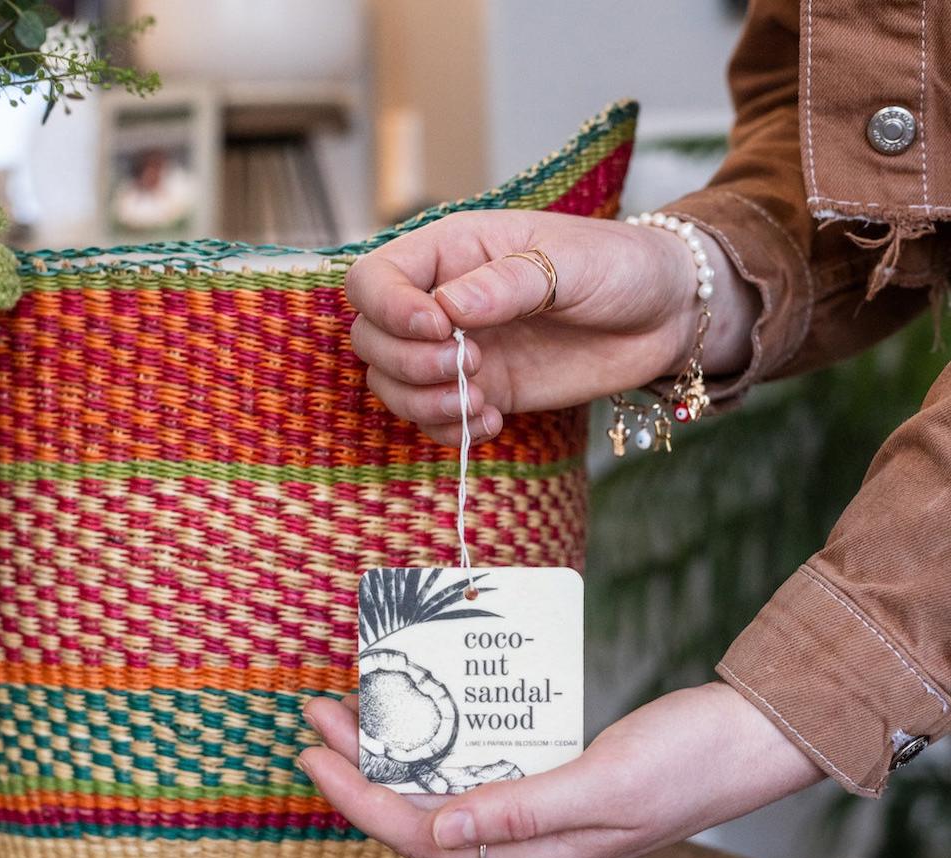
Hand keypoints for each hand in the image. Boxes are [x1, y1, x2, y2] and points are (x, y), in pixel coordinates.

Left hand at [298, 681, 822, 857]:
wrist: (749, 738)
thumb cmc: (690, 762)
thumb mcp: (606, 784)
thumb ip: (522, 811)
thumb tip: (441, 831)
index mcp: (537, 851)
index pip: (423, 834)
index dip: (359, 797)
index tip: (314, 755)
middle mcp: (528, 836)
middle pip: (421, 809)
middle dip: (361, 768)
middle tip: (317, 717)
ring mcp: (540, 806)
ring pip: (446, 786)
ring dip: (397, 751)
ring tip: (356, 709)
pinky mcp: (554, 775)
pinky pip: (480, 763)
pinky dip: (444, 740)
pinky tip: (428, 711)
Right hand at [345, 209, 757, 445]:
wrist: (663, 315)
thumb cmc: (618, 267)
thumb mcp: (569, 261)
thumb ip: (507, 282)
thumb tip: (446, 306)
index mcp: (452, 252)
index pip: (373, 280)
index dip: (389, 310)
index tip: (441, 329)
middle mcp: (442, 301)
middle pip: (371, 339)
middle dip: (409, 363)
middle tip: (472, 365)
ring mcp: (458, 350)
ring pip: (392, 384)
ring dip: (424, 403)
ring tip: (480, 401)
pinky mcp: (482, 390)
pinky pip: (433, 419)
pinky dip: (449, 430)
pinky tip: (494, 421)